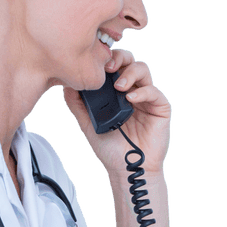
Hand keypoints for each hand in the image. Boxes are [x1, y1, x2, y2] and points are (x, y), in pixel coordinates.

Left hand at [62, 48, 171, 175]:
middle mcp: (132, 90)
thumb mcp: (88, 124)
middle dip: (119, 58)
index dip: (106, 59)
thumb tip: (66, 84)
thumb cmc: (110, 148)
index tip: (95, 64)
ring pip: (143, 69)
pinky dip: (142, 92)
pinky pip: (153, 91)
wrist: (127, 168)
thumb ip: (77, 104)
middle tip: (108, 69)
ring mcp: (147, 97)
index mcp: (116, 91)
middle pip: (129, 61)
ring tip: (120, 87)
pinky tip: (131, 98)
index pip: (113, 65)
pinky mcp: (160, 107)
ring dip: (130, 73)